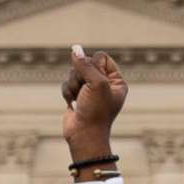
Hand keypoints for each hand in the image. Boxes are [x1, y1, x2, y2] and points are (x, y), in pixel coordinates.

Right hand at [60, 46, 127, 161]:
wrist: (84, 135)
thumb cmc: (96, 112)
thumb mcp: (96, 84)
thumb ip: (86, 64)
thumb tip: (75, 48)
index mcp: (116, 81)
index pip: (101, 57)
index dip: (93, 64)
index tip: (94, 79)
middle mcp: (104, 84)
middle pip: (85, 63)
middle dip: (81, 76)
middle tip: (84, 91)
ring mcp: (89, 90)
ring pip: (74, 73)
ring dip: (73, 85)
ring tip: (78, 99)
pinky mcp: (76, 96)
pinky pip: (67, 83)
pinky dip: (67, 92)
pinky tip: (72, 104)